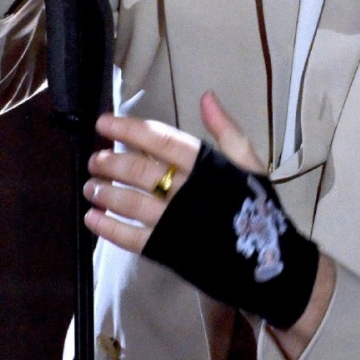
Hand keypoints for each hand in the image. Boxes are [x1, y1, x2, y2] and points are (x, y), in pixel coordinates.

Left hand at [83, 91, 263, 253]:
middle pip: (140, 171)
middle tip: (94, 160)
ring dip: (105, 192)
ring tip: (90, 187)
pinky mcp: (168, 250)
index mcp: (208, 166)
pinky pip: (132, 237)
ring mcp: (176, 222)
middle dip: (111, 163)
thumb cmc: (255, 209)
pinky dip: (108, 227)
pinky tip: (92, 217)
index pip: (162, 140)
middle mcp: (188, 191)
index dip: (130, 129)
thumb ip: (227, 131)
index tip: (103, 123)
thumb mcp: (249, 165)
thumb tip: (206, 96)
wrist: (268, 262)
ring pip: (132, 203)